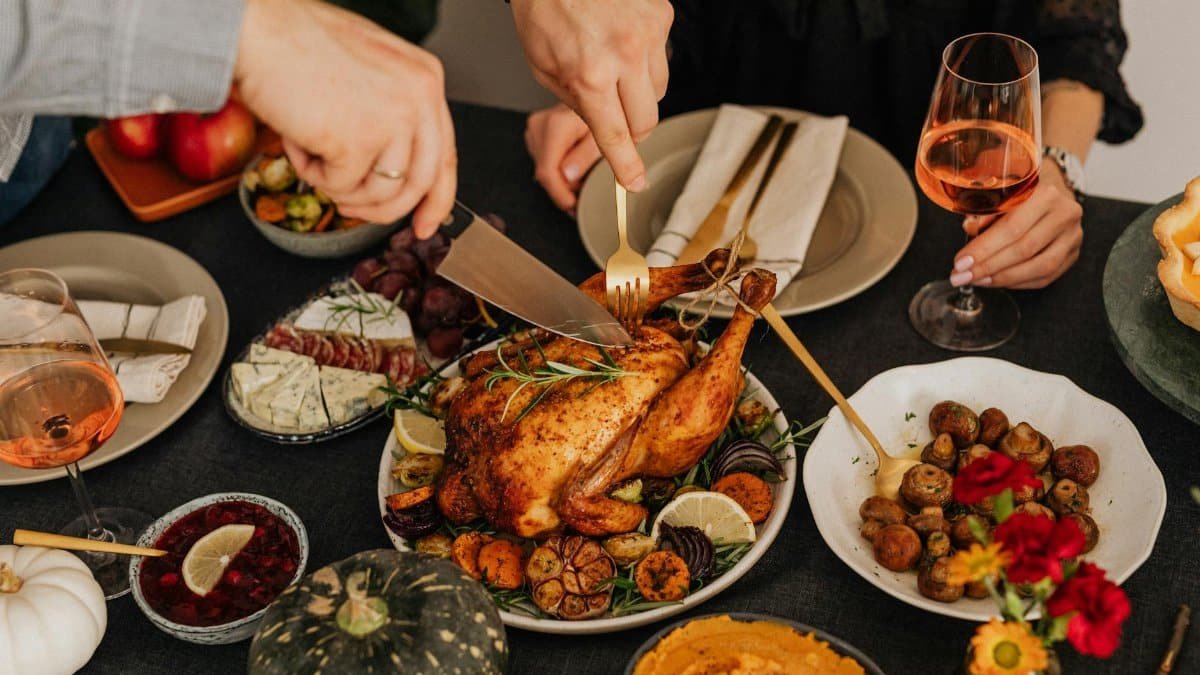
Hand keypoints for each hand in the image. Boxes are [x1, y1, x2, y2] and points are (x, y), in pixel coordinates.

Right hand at [234, 0, 455, 236]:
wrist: (255, 30)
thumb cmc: (296, 43)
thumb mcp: (368, 72)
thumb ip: (393, 113)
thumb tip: (395, 170)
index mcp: (426, 78)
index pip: (444, 155)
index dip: (436, 199)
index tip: (424, 223)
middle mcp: (420, 97)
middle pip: (420, 183)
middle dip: (386, 210)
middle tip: (354, 211)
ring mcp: (394, 119)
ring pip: (380, 193)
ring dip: (341, 187)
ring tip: (313, 152)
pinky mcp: (360, 140)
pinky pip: (340, 187)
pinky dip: (312, 173)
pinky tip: (298, 140)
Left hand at [510, 0, 671, 191]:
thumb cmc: (544, 10)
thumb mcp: (543, 68)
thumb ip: (577, 104)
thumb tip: (604, 130)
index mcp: (590, 75)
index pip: (616, 136)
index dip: (627, 166)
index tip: (635, 183)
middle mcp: (626, 56)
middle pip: (646, 122)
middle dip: (631, 129)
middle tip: (614, 115)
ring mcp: (649, 35)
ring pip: (659, 92)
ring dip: (639, 94)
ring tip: (614, 70)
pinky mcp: (661, 17)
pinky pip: (662, 58)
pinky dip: (645, 60)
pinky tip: (622, 43)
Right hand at [525, 104, 601, 212]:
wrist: (599, 94)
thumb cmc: (605, 109)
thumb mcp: (603, 137)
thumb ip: (586, 157)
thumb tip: (570, 177)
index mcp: (555, 124)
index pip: (548, 171)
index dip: (561, 194)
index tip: (573, 206)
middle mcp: (540, 124)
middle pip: (546, 172)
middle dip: (566, 187)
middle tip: (586, 188)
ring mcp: (535, 128)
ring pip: (544, 168)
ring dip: (563, 178)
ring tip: (584, 171)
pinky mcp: (536, 131)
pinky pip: (544, 160)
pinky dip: (559, 168)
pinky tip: (574, 164)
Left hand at [951, 160, 1082, 289]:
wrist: (1052, 193)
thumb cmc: (1021, 195)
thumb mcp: (1000, 195)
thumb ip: (984, 212)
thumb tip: (969, 230)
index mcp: (1045, 194)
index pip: (1011, 228)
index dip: (984, 249)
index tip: (960, 262)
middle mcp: (1064, 214)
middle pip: (1025, 249)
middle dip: (989, 267)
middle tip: (964, 276)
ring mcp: (1073, 236)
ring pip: (1040, 267)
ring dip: (1004, 278)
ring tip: (978, 280)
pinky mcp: (1074, 253)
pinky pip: (1047, 276)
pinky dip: (1019, 283)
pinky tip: (998, 281)